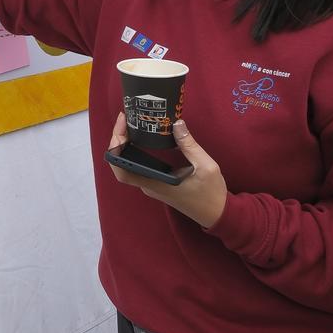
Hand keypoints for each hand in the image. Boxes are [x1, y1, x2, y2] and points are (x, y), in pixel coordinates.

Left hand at [107, 112, 228, 228]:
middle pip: (121, 164)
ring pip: (128, 165)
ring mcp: (152, 185)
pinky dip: (134, 150)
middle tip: (126, 119)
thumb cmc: (211, 193)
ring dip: (125, 145)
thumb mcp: (205, 166)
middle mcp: (149, 185)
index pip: (123, 171)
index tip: (122, 127)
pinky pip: (138, 166)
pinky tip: (141, 137)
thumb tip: (177, 124)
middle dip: (118, 140)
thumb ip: (189, 145)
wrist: (217, 213)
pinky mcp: (157, 183)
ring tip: (131, 124)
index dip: (115, 149)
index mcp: (156, 183)